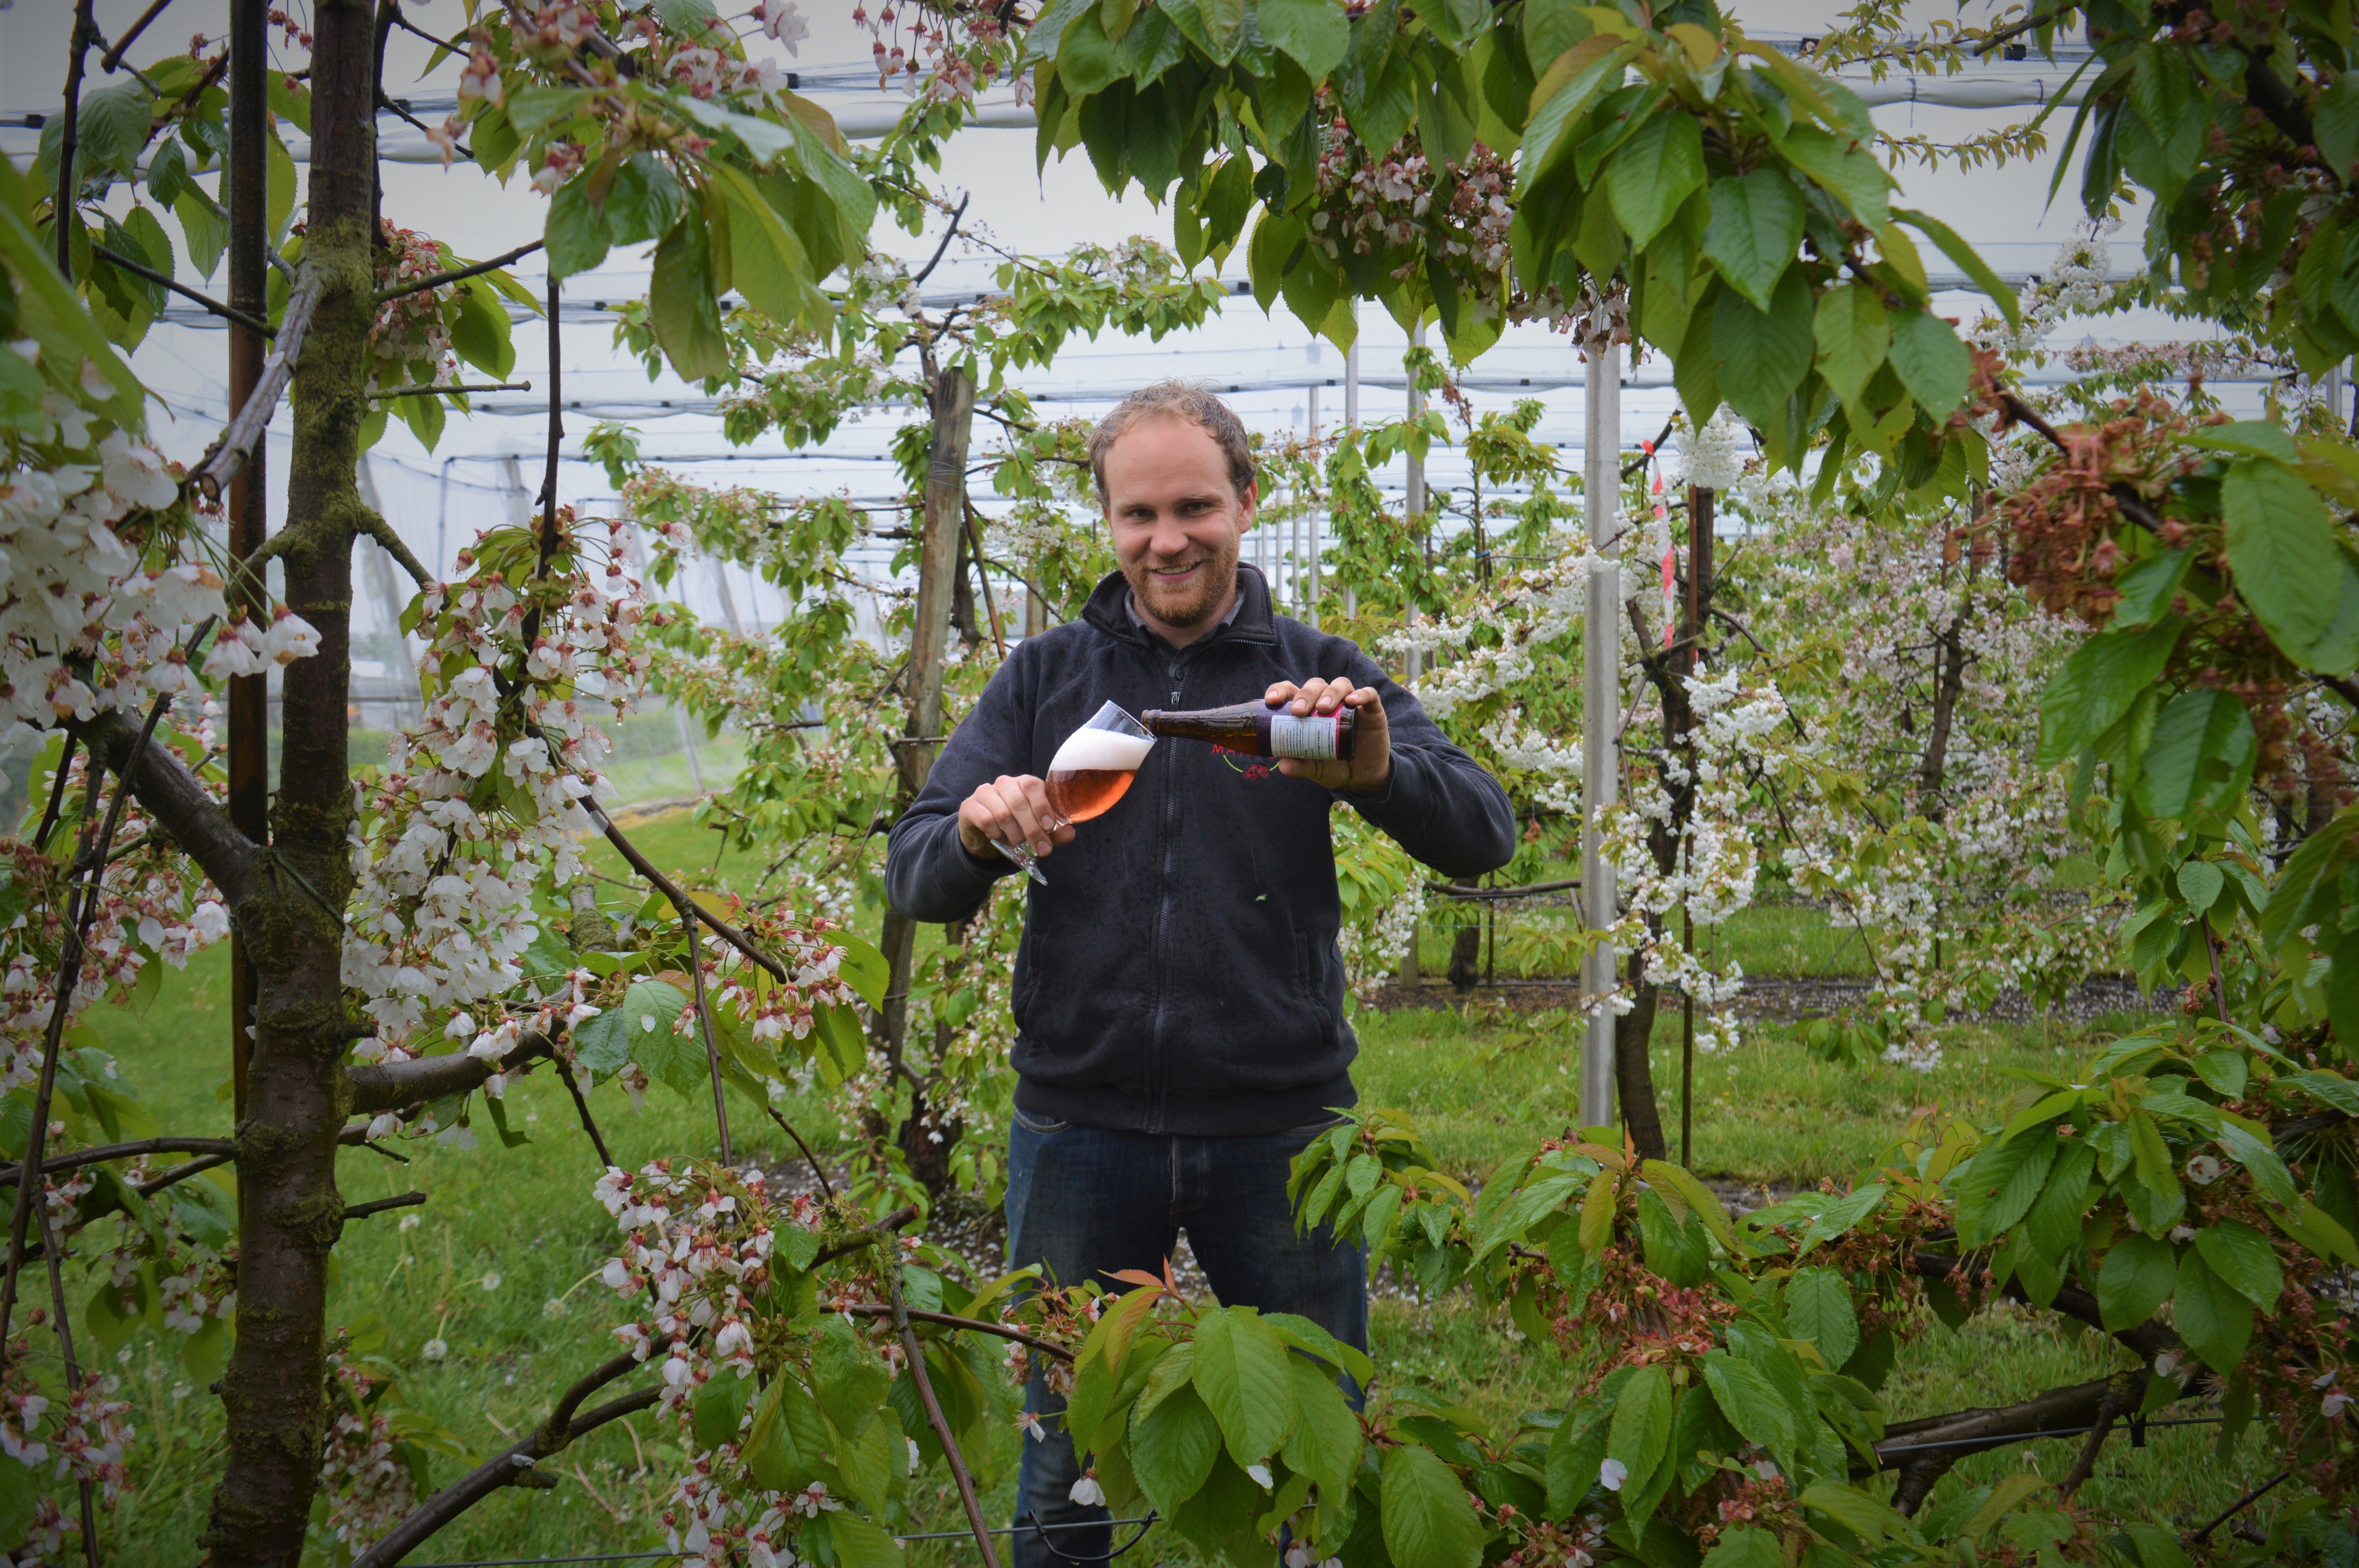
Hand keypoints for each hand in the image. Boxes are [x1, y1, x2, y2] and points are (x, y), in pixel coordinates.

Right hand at [957, 775, 1076, 861]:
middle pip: (1019, 803)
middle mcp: (1004, 783)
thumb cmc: (1015, 828)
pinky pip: (986, 820)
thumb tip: (1070, 834)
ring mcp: (985, 792)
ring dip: (1014, 834)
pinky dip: (996, 833)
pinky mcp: (970, 806)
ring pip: (1003, 813)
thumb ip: (1054, 831)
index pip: (1033, 785)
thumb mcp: (1037, 830)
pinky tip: (999, 838)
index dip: (1042, 806)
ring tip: (1019, 844)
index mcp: (1023, 783)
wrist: (983, 836)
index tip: (1049, 827)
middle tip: (1042, 849)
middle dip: (1032, 829)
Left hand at [1264, 678, 1391, 792]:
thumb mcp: (1314, 769)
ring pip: (1340, 684)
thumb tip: (1283, 765)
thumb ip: (1300, 766)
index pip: (1292, 691)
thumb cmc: (1334, 766)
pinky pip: (1369, 694)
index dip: (1280, 690)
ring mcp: (1350, 704)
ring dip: (1330, 693)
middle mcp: (1328, 702)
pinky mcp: (1372, 710)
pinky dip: (1361, 694)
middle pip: (1315, 685)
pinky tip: (1352, 701)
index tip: (1272, 700)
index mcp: (1308, 711)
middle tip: (1298, 711)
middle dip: (1305, 694)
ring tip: (1323, 709)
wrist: (1363, 776)